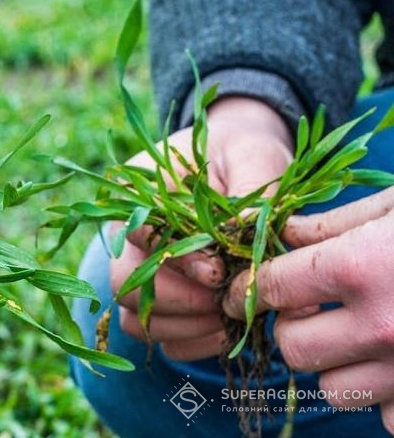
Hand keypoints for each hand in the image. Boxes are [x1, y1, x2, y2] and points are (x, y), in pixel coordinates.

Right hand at [111, 96, 292, 359]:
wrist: (242, 165)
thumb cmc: (244, 155)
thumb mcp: (254, 156)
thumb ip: (253, 189)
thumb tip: (250, 234)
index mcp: (137, 196)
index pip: (137, 235)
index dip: (176, 259)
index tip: (217, 271)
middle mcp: (127, 239)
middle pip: (125, 285)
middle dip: (178, 301)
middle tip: (225, 301)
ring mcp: (140, 274)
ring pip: (136, 319)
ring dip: (184, 327)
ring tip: (230, 317)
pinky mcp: (160, 304)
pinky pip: (158, 338)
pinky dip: (190, 343)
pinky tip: (225, 330)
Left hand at [223, 186, 393, 432]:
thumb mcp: (393, 207)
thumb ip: (331, 224)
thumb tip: (277, 233)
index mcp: (357, 268)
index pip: (269, 289)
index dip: (249, 288)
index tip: (244, 291)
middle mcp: (379, 325)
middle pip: (292, 346)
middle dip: (291, 327)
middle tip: (311, 310)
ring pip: (331, 387)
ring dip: (332, 364)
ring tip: (355, 337)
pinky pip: (382, 415)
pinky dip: (381, 397)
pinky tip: (389, 365)